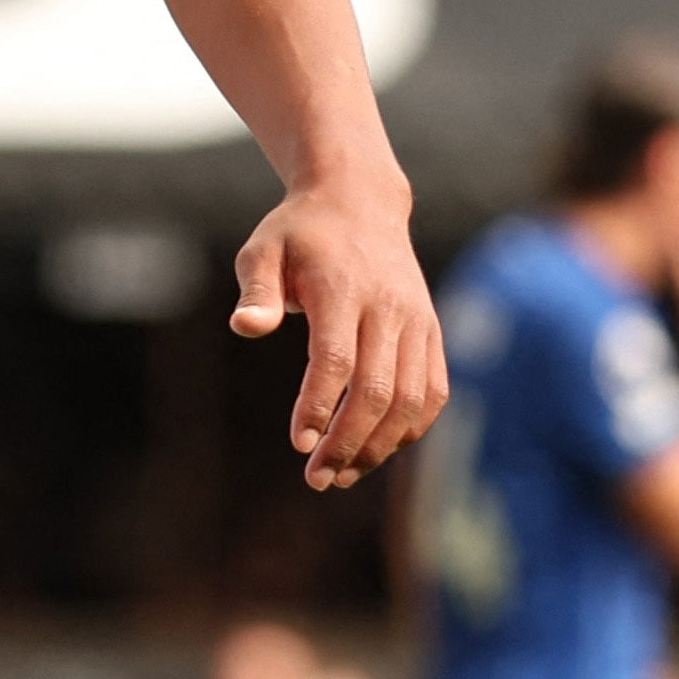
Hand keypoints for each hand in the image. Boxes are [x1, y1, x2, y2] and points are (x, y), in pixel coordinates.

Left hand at [230, 177, 445, 490]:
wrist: (360, 201)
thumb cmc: (299, 232)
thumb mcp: (263, 249)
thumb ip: (256, 290)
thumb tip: (244, 327)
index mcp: (344, 288)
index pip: (336, 358)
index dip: (319, 405)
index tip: (299, 443)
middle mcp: (389, 307)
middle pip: (378, 389)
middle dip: (349, 441)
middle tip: (316, 477)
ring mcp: (417, 321)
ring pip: (412, 399)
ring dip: (380, 445)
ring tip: (342, 474)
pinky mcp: (432, 333)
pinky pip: (433, 391)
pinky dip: (411, 428)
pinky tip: (377, 450)